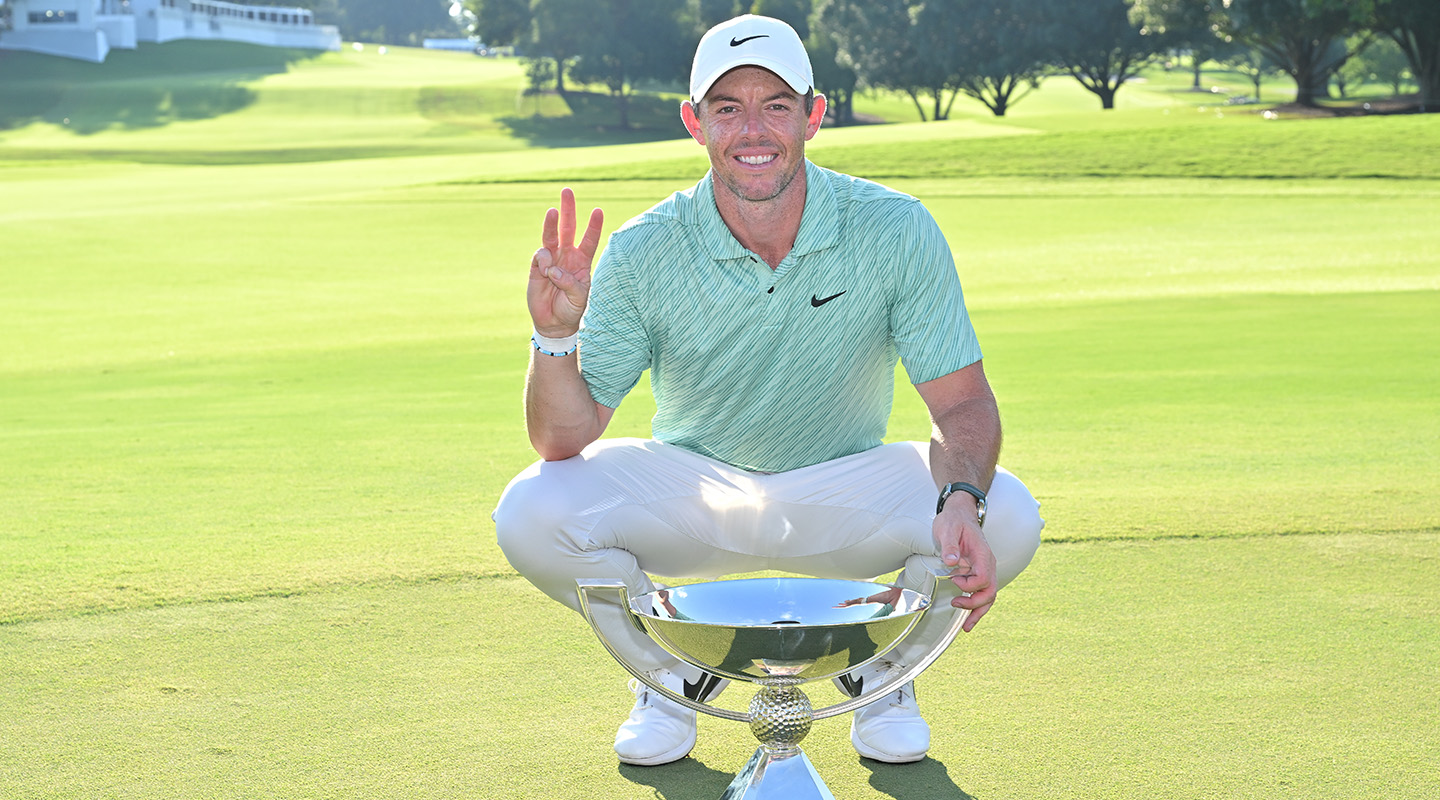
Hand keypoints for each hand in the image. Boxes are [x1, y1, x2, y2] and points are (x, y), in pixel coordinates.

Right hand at [529, 188, 603, 337]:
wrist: (554, 323)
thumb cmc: (572, 309)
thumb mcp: (580, 298)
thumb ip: (570, 283)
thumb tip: (553, 269)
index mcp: (582, 261)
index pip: (589, 239)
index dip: (593, 226)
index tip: (598, 210)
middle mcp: (567, 256)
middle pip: (568, 228)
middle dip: (567, 209)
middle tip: (567, 190)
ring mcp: (551, 259)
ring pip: (551, 235)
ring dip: (551, 222)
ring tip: (553, 211)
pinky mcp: (536, 267)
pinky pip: (540, 255)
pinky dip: (543, 260)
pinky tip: (546, 271)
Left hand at [934, 504, 996, 631]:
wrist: (960, 513)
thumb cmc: (954, 520)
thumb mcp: (948, 528)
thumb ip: (950, 545)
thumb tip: (952, 561)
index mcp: (982, 554)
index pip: (984, 577)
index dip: (969, 585)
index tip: (953, 580)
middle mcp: (988, 563)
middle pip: (990, 591)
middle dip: (975, 604)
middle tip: (955, 605)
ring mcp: (985, 568)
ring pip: (989, 595)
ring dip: (978, 611)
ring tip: (966, 626)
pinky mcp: (978, 572)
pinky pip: (982, 592)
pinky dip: (977, 606)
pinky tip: (968, 617)